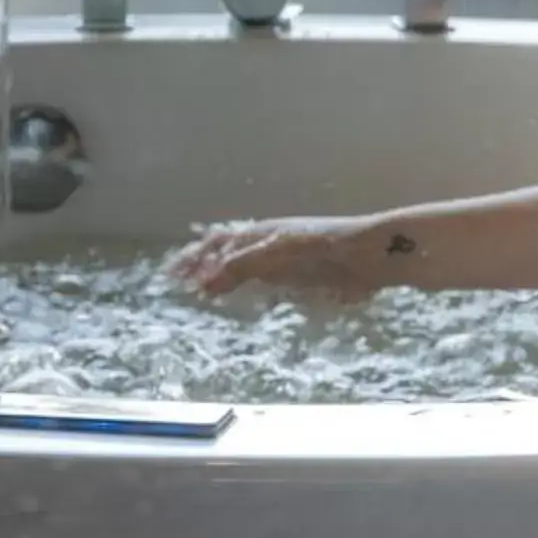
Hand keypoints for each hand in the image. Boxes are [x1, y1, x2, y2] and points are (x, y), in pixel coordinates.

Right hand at [169, 215, 382, 298]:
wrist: (367, 256)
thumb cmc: (321, 247)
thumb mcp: (275, 253)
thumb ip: (240, 267)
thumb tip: (201, 282)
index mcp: (259, 233)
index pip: (217, 243)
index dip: (194, 257)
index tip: (170, 275)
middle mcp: (267, 245)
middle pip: (226, 254)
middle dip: (202, 267)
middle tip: (178, 285)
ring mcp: (283, 263)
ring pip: (243, 270)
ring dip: (221, 280)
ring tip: (202, 294)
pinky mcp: (301, 282)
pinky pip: (265, 285)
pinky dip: (247, 292)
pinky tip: (243, 304)